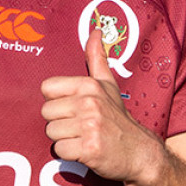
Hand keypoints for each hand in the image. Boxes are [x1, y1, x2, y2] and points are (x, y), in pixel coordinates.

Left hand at [41, 29, 163, 185]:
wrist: (139, 153)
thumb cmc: (118, 119)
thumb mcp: (108, 85)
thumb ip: (97, 58)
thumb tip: (95, 30)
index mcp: (89, 85)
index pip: (47, 88)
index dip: (57, 101)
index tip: (72, 108)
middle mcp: (89, 103)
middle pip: (46, 113)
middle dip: (59, 122)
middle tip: (79, 126)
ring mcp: (90, 126)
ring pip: (51, 132)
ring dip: (64, 139)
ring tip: (82, 137)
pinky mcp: (90, 149)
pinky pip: (60, 151)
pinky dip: (70, 155)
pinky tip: (85, 150)